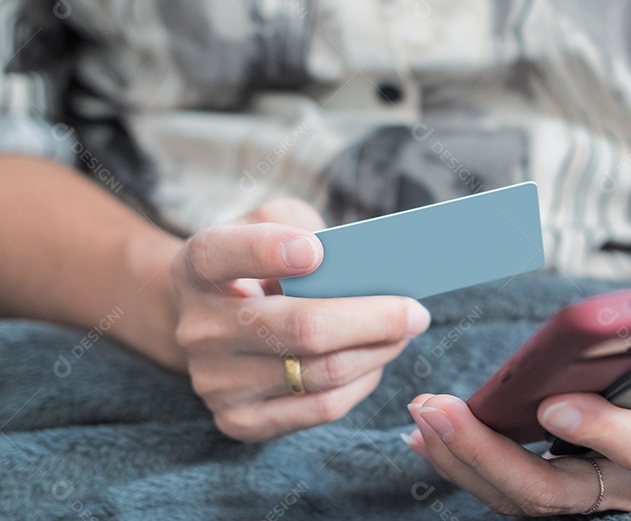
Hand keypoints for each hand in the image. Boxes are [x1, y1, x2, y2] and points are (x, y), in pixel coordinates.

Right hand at [171, 198, 430, 440]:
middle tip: (416, 311)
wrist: (215, 323)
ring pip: (322, 373)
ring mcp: (215, 381)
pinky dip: (361, 383)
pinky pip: (321, 408)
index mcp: (198, 266)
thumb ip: (308, 228)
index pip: (222, 253)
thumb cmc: (261, 264)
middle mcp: (199, 327)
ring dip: (378, 352)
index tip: (317, 251)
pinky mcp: (238, 421)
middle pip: (301, 327)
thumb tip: (368, 263)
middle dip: (374, 319)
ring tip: (405, 333)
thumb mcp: (273, 225)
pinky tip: (376, 361)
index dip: (268, 250)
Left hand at [403, 308, 630, 515]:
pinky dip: (470, 461)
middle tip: (441, 413)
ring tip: (422, 419)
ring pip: (526, 496)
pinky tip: (431, 433)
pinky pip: (515, 483)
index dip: (605, 433)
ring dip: (468, 461)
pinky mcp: (573, 477)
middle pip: (560, 492)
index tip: (554, 406)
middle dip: (493, 456)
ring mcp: (603, 486)